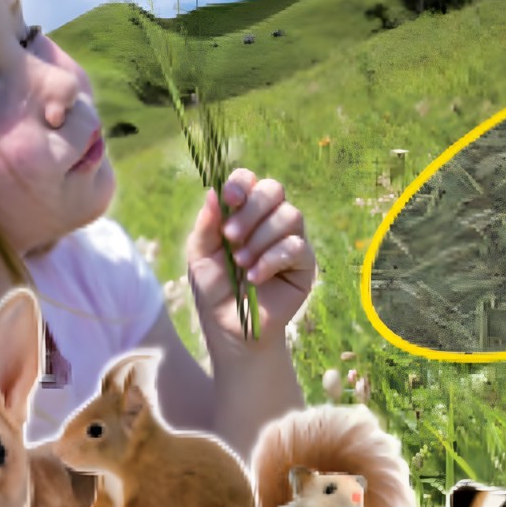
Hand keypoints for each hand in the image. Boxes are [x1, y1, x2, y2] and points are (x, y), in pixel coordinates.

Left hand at [186, 168, 314, 346]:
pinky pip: (296, 247)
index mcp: (244, 211)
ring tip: (241, 263)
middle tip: (231, 237)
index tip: (229, 199)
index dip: (242, 183)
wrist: (230, 326)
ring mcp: (290, 239)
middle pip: (274, 190)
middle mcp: (270, 220)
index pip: (250, 181)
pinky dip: (271, 260)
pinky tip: (254, 277)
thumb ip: (207, 224)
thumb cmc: (215, 287)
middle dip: (251, 210)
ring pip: (290, 215)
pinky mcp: (305, 263)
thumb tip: (212, 192)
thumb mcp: (200, 254)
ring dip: (260, 238)